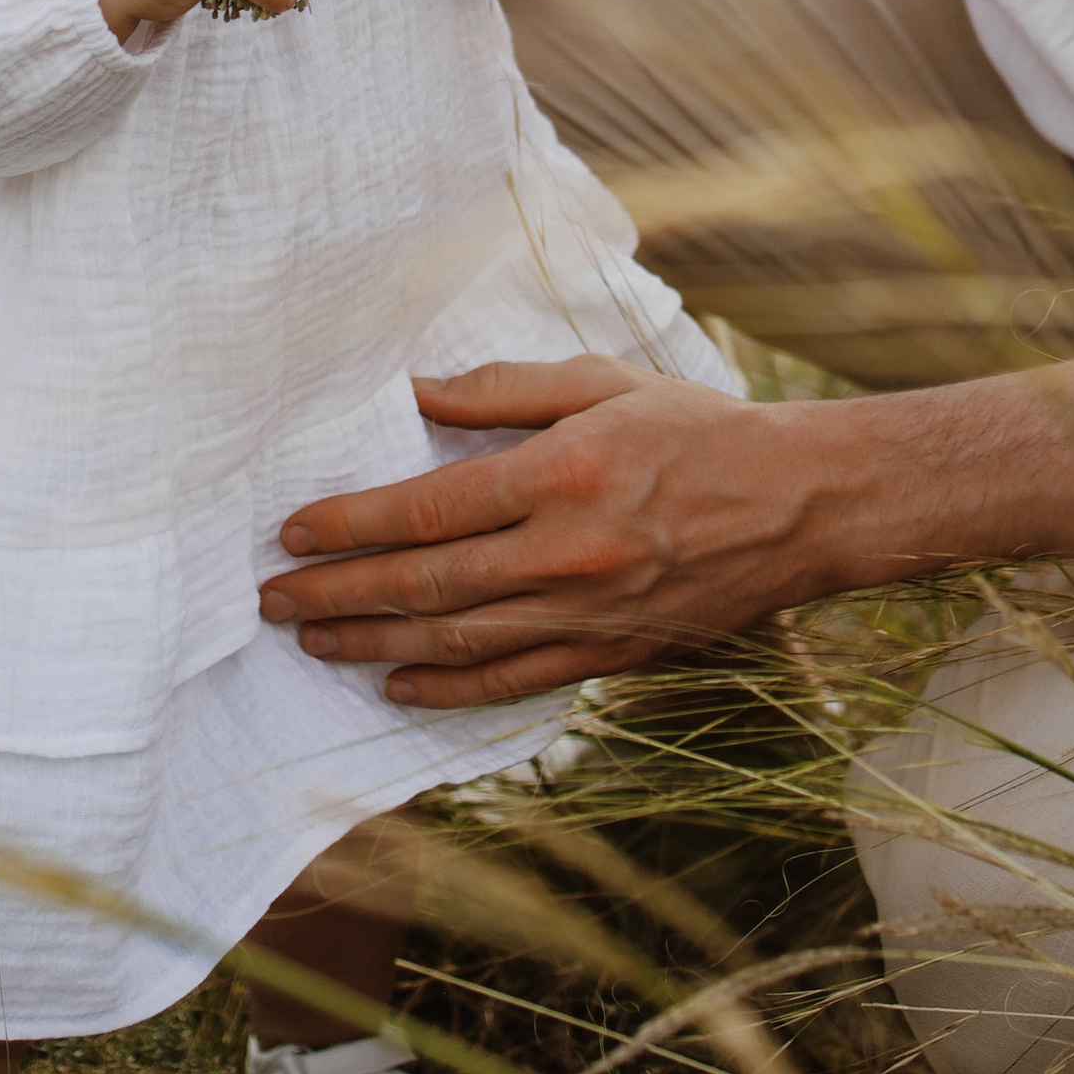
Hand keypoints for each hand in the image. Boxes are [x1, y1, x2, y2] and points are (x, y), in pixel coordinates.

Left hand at [256, 357, 857, 705]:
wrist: (800, 506)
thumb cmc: (699, 430)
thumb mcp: (603, 383)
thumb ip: (505, 391)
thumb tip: (416, 394)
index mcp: (561, 475)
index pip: (428, 510)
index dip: (350, 525)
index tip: (293, 532)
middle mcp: (567, 554)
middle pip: (426, 584)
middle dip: (338, 593)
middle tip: (273, 599)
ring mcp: (587, 614)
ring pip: (456, 641)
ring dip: (373, 642)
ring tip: (313, 639)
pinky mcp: (609, 654)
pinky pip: (511, 682)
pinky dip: (447, 689)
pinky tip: (395, 684)